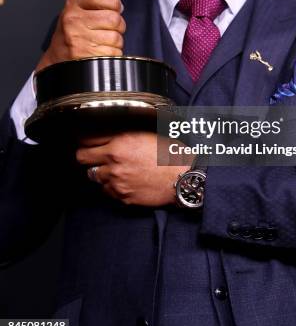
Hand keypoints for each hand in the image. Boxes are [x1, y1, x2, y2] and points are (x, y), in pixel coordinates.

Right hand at [36, 0, 125, 71]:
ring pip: (116, 37)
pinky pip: (114, 52)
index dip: (113, 2)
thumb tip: (116, 4)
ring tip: (105, 41)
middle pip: (113, 19)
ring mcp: (80, 39)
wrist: (59, 57)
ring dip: (116, 41)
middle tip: (112, 28)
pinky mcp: (88, 56)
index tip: (116, 8)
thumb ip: (95, 3)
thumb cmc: (71, 32)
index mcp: (73, 5)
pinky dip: (113, 53)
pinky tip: (103, 50)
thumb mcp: (77, 10)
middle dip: (119, 25)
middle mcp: (74, 21)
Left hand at [75, 133, 191, 206]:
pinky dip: (111, 186)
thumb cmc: (171, 154)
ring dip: (100, 171)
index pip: (87, 138)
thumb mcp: (148, 133)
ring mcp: (116, 179)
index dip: (86, 139)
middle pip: (82, 158)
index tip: (87, 140)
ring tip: (113, 169)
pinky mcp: (122, 196)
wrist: (183, 178)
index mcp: (121, 140)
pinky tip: (123, 180)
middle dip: (86, 155)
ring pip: (93, 175)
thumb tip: (110, 130)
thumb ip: (125, 133)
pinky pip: (106, 190)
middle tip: (93, 155)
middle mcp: (114, 160)